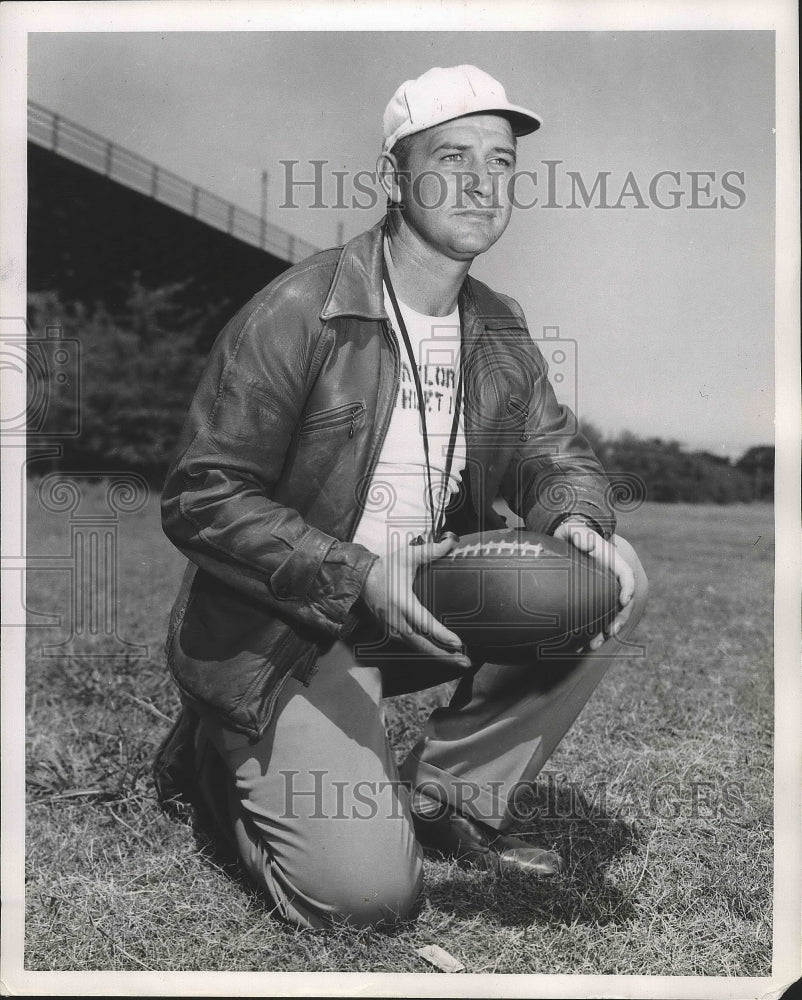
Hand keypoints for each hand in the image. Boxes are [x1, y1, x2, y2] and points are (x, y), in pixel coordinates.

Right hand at [359, 533, 472, 667]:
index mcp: (402, 602)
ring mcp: (393, 630)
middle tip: (465, 663)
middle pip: (422, 645)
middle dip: (444, 656)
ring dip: (438, 657)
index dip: (441, 635)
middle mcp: (397, 620)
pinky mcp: (392, 634)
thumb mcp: (407, 556)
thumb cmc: (387, 568)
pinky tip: (442, 655)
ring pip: (417, 649)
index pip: (424, 623)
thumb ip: (430, 551)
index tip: (458, 643)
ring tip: (459, 661)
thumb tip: (451, 542)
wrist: (362, 580)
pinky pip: (412, 646)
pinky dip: (428, 652)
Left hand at [553, 520, 634, 650]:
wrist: (566, 539)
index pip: (625, 574)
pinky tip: (583, 644)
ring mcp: (604, 588)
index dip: (627, 587)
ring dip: (606, 630)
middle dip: (618, 618)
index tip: (624, 601)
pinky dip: (594, 631)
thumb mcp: (572, 530)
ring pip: (612, 612)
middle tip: (609, 632)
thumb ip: (579, 535)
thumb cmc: (570, 533)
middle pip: (623, 600)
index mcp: (611, 560)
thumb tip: (589, 544)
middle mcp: (611, 576)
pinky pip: (599, 616)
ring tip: (594, 645)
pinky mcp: (594, 597)